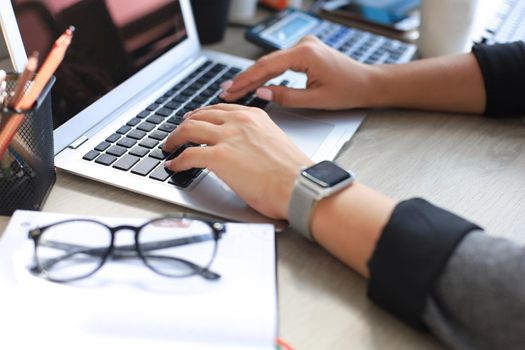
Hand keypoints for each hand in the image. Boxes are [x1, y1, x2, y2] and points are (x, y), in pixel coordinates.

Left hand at [163, 104, 312, 218]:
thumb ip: (254, 141)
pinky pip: (188, 155)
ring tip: (169, 147)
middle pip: (200, 115)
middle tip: (177, 133)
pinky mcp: (219, 157)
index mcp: (254, 116)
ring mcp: (228, 137)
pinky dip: (177, 161)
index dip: (202, 115)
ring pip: (189, 129)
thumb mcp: (274, 143)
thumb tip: (243, 153)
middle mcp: (239, 121)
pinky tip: (174, 166)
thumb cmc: (294, 174)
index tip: (195, 120)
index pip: (220, 109)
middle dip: (184, 124)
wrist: (301, 186)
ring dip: (175, 138)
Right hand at [220, 36, 378, 109]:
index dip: (246, 79)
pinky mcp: (305, 52)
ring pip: (271, 62)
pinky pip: (280, 62)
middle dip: (245, 78)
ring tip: (234, 88)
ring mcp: (304, 46)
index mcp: (305, 53)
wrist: (367, 83)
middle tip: (226, 91)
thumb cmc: (348, 90)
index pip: (267, 66)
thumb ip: (285, 96)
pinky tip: (253, 82)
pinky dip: (267, 73)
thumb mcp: (315, 99)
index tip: (230, 89)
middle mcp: (303, 45)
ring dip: (253, 76)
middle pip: (266, 62)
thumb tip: (260, 93)